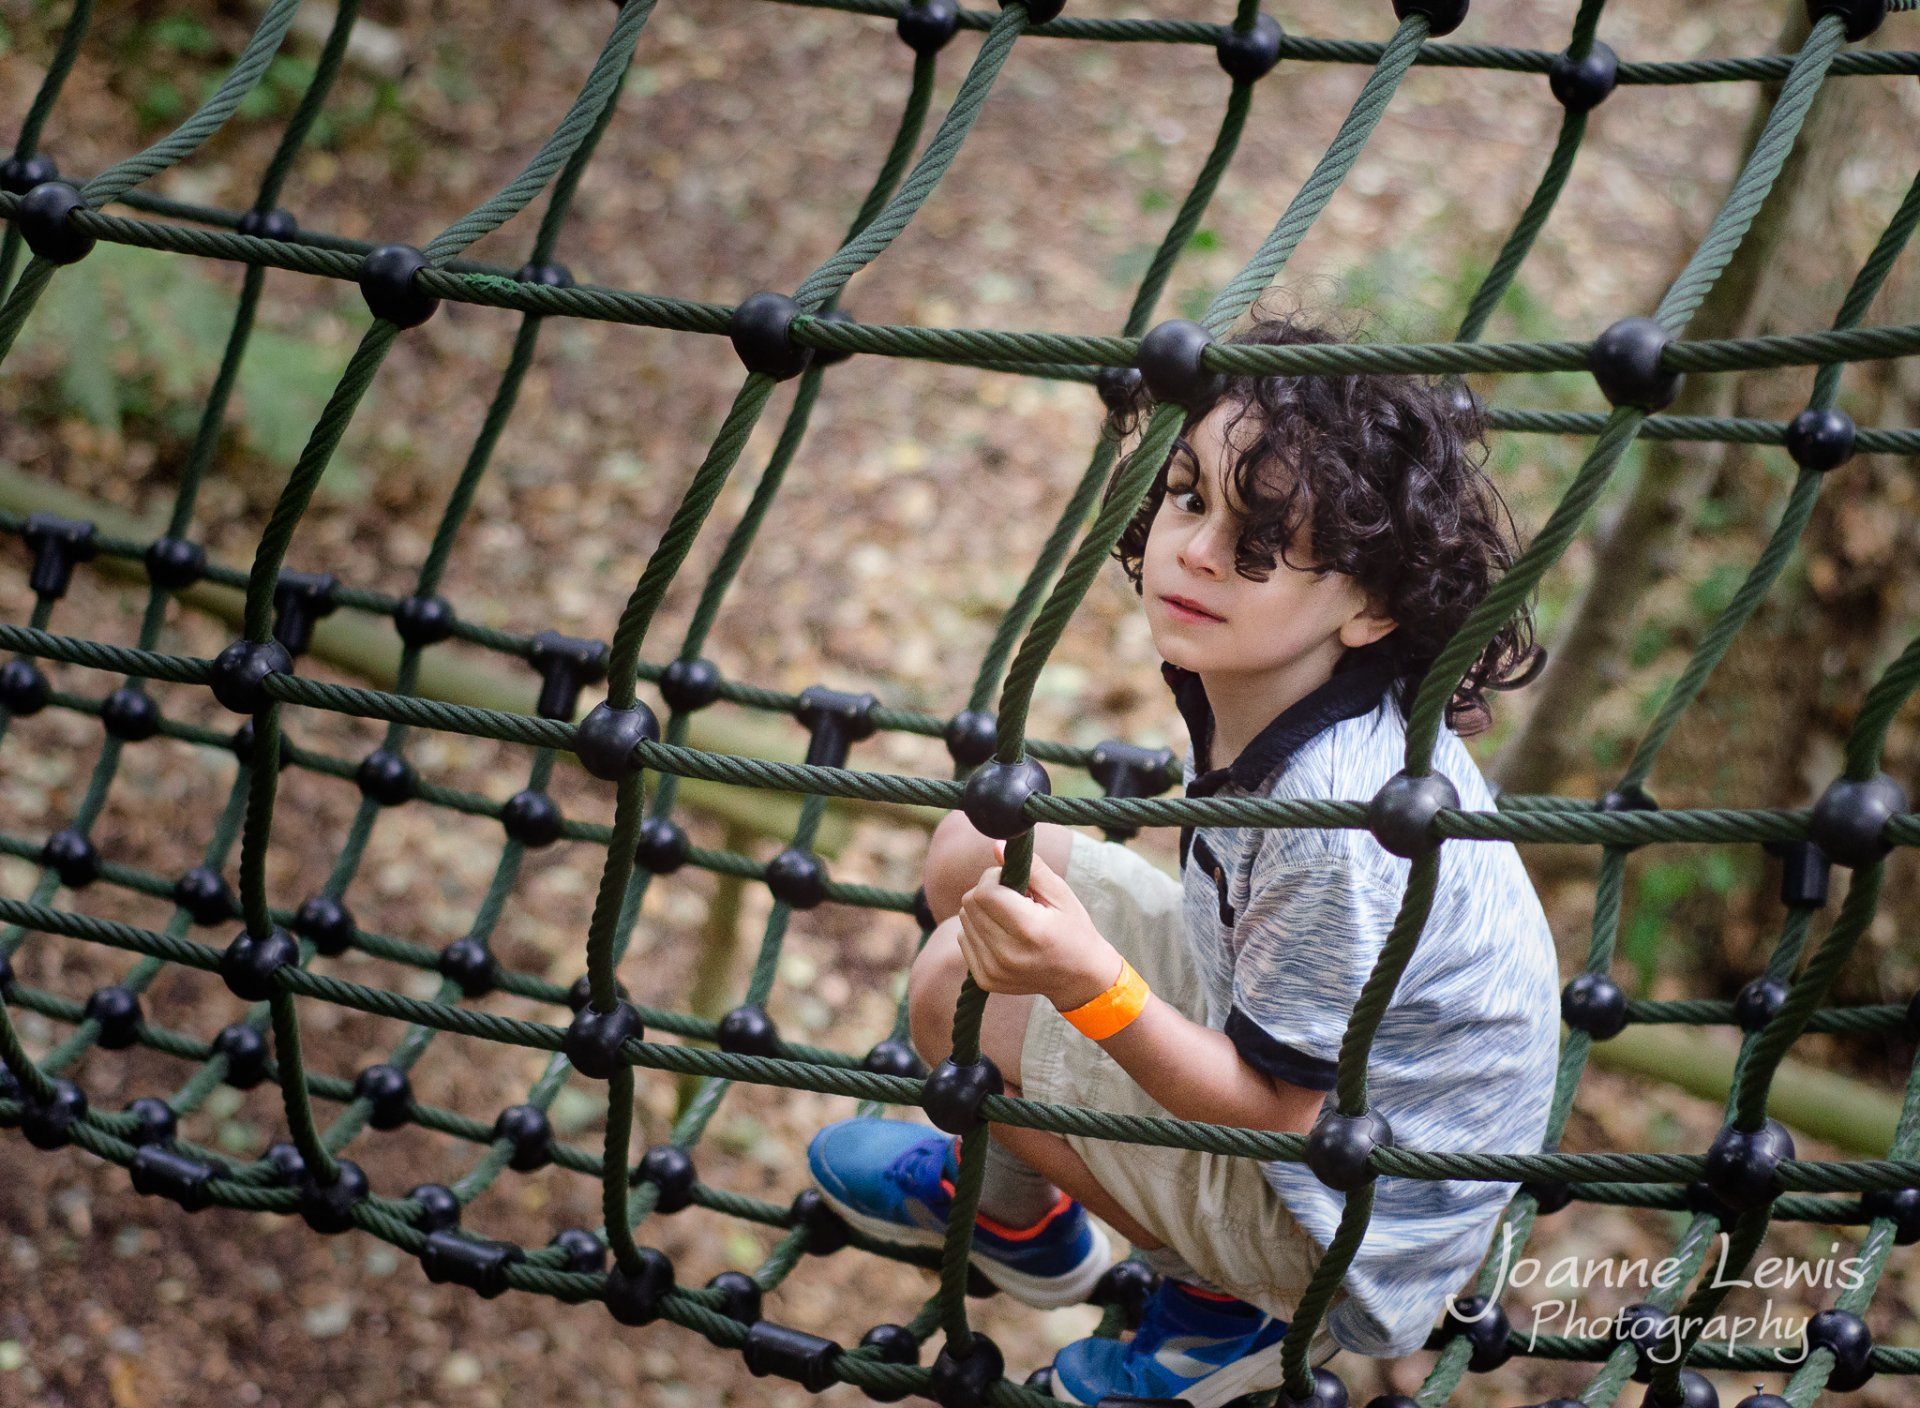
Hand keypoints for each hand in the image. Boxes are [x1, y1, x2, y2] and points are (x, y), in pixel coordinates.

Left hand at [955, 844, 1122, 1010]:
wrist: (1079, 978)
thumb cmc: (1073, 929)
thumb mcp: (1061, 894)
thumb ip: (1031, 867)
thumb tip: (996, 845)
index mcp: (1030, 931)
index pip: (985, 892)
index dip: (994, 877)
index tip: (1011, 880)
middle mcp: (1008, 955)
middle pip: (969, 904)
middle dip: (986, 891)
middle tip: (1012, 897)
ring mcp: (993, 971)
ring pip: (963, 920)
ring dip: (982, 911)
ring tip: (1009, 918)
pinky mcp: (984, 980)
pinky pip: (963, 940)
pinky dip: (978, 931)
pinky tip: (1002, 935)